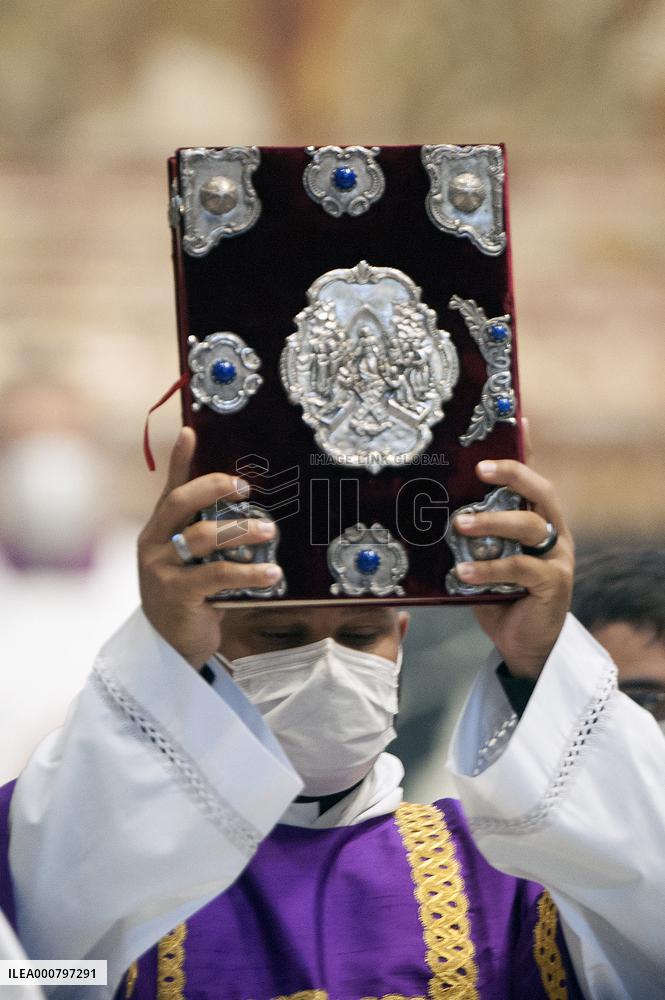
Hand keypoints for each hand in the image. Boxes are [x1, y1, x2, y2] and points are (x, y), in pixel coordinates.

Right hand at [138, 428, 282, 667]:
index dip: (178, 459)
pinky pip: (217, 574)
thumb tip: (249, 515)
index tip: (190, 432)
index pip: (169, 489)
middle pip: (180, 502)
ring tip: (270, 530)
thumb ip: (209, 537)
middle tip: (245, 487)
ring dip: (241, 530)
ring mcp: (162, 568)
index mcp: (159, 530)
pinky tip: (271, 571)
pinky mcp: (177, 594)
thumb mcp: (194, 562)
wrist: (170, 646)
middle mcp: (154, 544)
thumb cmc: (189, 597)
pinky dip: (248, 571)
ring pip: (202, 536)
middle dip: (214, 488)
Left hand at [453, 428, 573, 678]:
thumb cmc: (500, 594)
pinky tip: (462, 573)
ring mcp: (557, 557)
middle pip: (540, 491)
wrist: (523, 643)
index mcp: (538, 518)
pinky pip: (522, 568)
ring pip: (529, 526)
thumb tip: (433, 508)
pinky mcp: (554, 584)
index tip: (514, 420)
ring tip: (459, 524)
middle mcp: (554, 531)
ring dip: (492, 522)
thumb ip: (473, 533)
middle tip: (479, 470)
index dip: (524, 449)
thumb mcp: (484, 556)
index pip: (531, 477)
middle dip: (511, 473)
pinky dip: (489, 569)